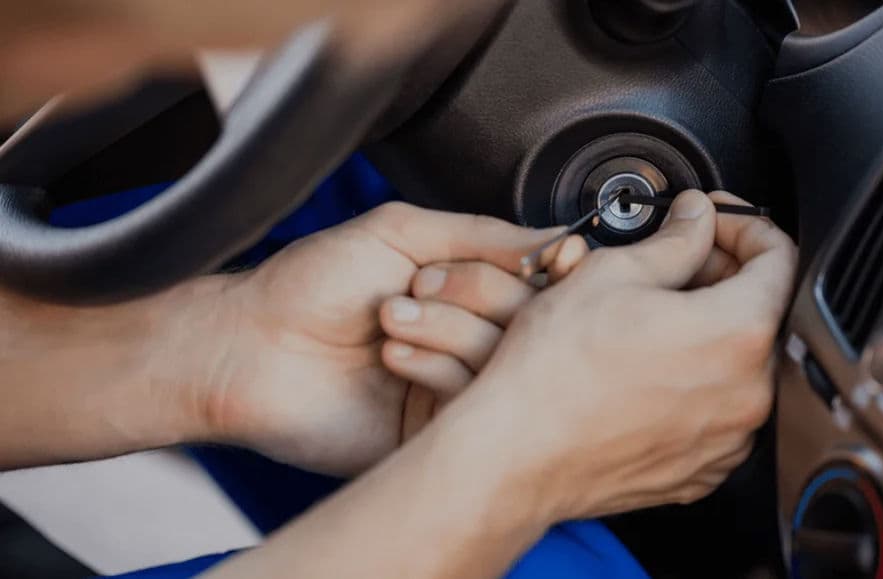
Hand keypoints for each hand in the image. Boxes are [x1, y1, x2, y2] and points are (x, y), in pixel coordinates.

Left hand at [180, 202, 564, 474]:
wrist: (250, 347)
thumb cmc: (309, 284)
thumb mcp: (399, 231)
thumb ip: (481, 234)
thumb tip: (556, 239)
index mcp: (465, 293)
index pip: (539, 285)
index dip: (542, 272)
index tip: (547, 262)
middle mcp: (466, 339)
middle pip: (532, 323)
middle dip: (478, 294)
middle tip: (418, 286)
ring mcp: (453, 388)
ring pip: (505, 364)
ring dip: (447, 331)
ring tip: (391, 320)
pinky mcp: (434, 434)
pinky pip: (473, 405)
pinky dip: (436, 370)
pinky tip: (393, 358)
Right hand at [426, 190, 796, 520]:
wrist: (516, 453)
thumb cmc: (552, 373)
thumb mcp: (611, 273)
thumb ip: (674, 240)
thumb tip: (696, 220)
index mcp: (737, 334)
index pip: (778, 257)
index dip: (743, 223)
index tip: (715, 219)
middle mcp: (747, 394)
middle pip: (759, 311)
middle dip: (720, 275)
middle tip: (671, 260)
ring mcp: (726, 440)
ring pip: (736, 363)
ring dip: (706, 330)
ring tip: (647, 317)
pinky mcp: (701, 470)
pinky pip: (715, 411)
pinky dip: (692, 381)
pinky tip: (643, 366)